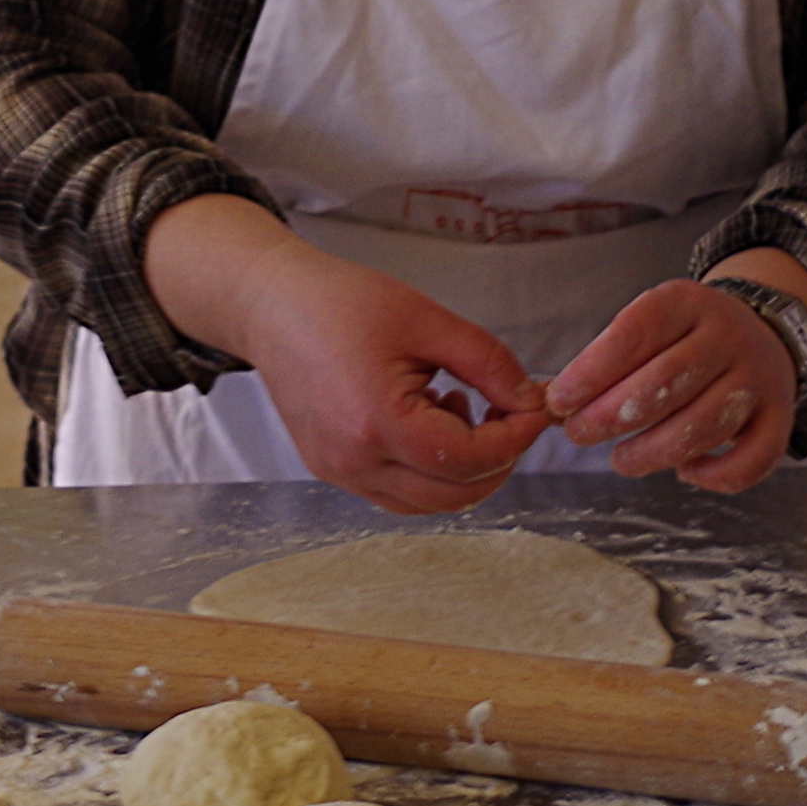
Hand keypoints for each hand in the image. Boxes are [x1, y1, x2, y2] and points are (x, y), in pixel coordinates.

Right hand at [228, 250, 551, 513]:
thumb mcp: (427, 320)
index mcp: (378, 422)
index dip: (515, 437)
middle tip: (509, 411)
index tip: (535, 405)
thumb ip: (489, 364)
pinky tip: (427, 420)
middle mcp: (355, 461)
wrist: (271, 305)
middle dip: (497, 459)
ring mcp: (339, 472)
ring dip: (462, 470)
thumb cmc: (341, 302)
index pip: (470, 460)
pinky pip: (397, 493)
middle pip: (453, 495)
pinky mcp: (332, 470)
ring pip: (427, 503)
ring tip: (458, 407)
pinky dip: (428, 472)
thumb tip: (531, 401)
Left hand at [546, 277, 798, 491]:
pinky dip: (716, 476)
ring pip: (706, 424)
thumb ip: (607, 358)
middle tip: (580, 434)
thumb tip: (557, 404)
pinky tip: (684, 471)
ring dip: (654, 452)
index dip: (592, 372)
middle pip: (667, 382)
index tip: (559, 402)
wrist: (762, 332)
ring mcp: (759, 376)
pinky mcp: (781, 416)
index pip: (635, 333)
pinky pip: (754, 458)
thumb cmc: (683, 339)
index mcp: (686, 302)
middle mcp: (728, 335)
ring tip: (622, 460)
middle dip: (612, 416)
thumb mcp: (650, 324)